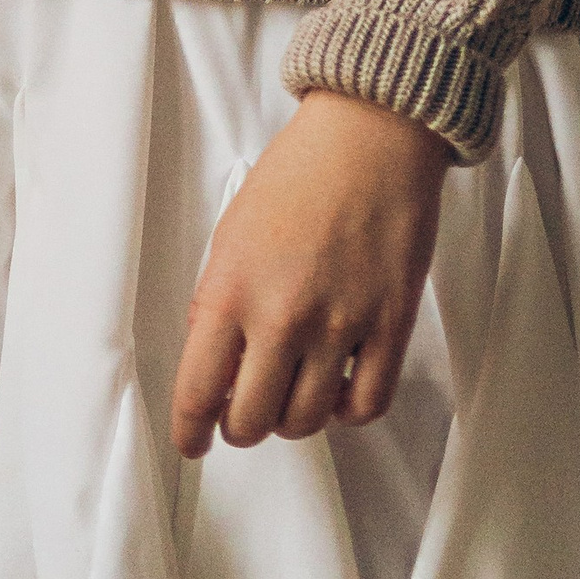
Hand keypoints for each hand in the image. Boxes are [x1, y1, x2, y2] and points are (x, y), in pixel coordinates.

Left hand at [170, 91, 449, 454]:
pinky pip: (366, 405)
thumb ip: (217, 297)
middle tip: (244, 412)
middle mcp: (282, 315)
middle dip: (241, 426)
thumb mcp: (231, 229)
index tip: (192, 443)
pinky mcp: (390, 327)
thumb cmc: (299, 171)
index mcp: (231, 287)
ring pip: (306, 421)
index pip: (198, 390)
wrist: (370, 135)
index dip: (190, 431)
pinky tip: (337, 387)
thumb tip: (212, 358)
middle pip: (251, 421)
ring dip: (292, 418)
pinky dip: (347, 411)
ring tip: (292, 391)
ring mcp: (339, 326)